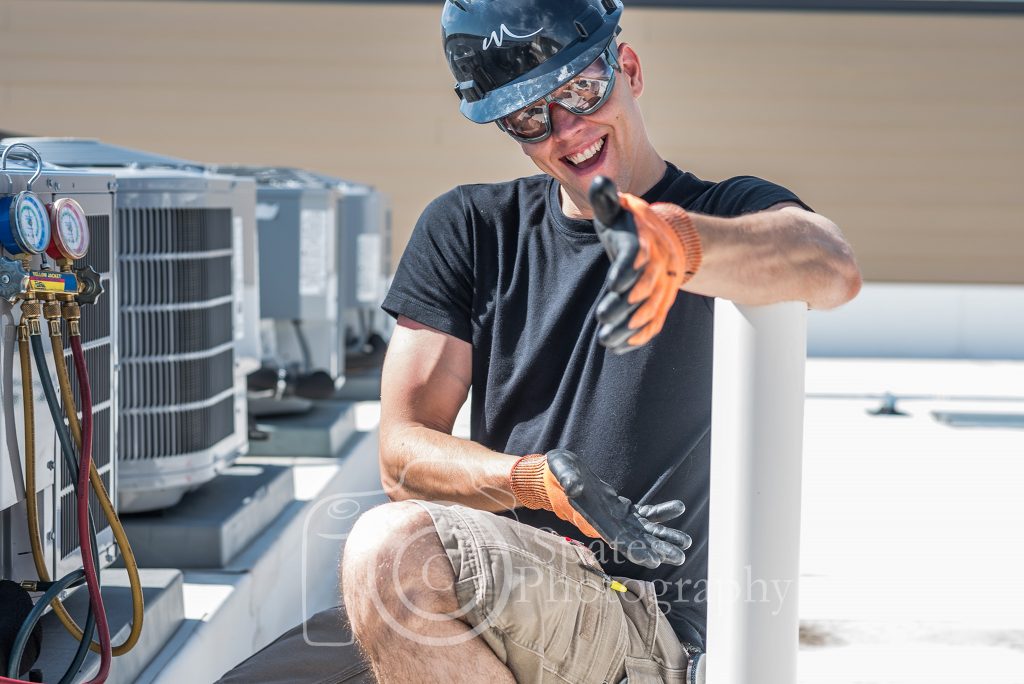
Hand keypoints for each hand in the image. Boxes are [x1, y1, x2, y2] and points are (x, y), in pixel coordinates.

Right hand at [546, 450, 690, 568]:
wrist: (556, 473)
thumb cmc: (556, 471)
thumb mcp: (561, 470)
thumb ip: (568, 480)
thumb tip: (575, 487)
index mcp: (593, 519)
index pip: (617, 539)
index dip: (636, 550)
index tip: (654, 561)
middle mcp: (607, 522)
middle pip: (636, 540)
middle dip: (657, 549)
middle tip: (679, 558)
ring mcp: (616, 516)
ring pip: (644, 530)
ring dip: (664, 537)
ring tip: (685, 543)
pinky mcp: (621, 507)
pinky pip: (645, 513)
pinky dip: (661, 513)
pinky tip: (678, 509)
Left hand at [590, 176, 701, 353]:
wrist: (661, 240)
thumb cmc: (628, 224)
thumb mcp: (616, 209)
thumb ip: (606, 197)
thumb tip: (599, 181)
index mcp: (642, 243)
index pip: (638, 256)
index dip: (628, 270)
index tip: (615, 283)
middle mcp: (655, 267)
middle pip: (643, 289)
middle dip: (625, 305)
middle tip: (603, 317)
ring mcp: (659, 288)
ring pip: (648, 310)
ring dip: (628, 327)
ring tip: (605, 340)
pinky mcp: (658, 303)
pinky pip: (654, 323)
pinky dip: (639, 338)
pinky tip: (619, 348)